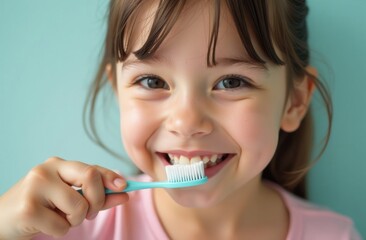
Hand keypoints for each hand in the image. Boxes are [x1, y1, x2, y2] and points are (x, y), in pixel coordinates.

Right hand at [0, 157, 128, 238]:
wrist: (2, 221)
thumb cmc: (40, 208)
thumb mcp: (69, 199)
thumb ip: (95, 195)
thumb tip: (125, 194)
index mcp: (58, 165)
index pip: (91, 168)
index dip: (111, 176)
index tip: (124, 187)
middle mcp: (46, 170)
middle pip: (90, 176)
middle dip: (97, 199)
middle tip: (90, 213)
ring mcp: (35, 187)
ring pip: (79, 207)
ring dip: (75, 221)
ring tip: (58, 218)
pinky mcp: (28, 209)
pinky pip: (62, 226)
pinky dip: (59, 231)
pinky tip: (43, 225)